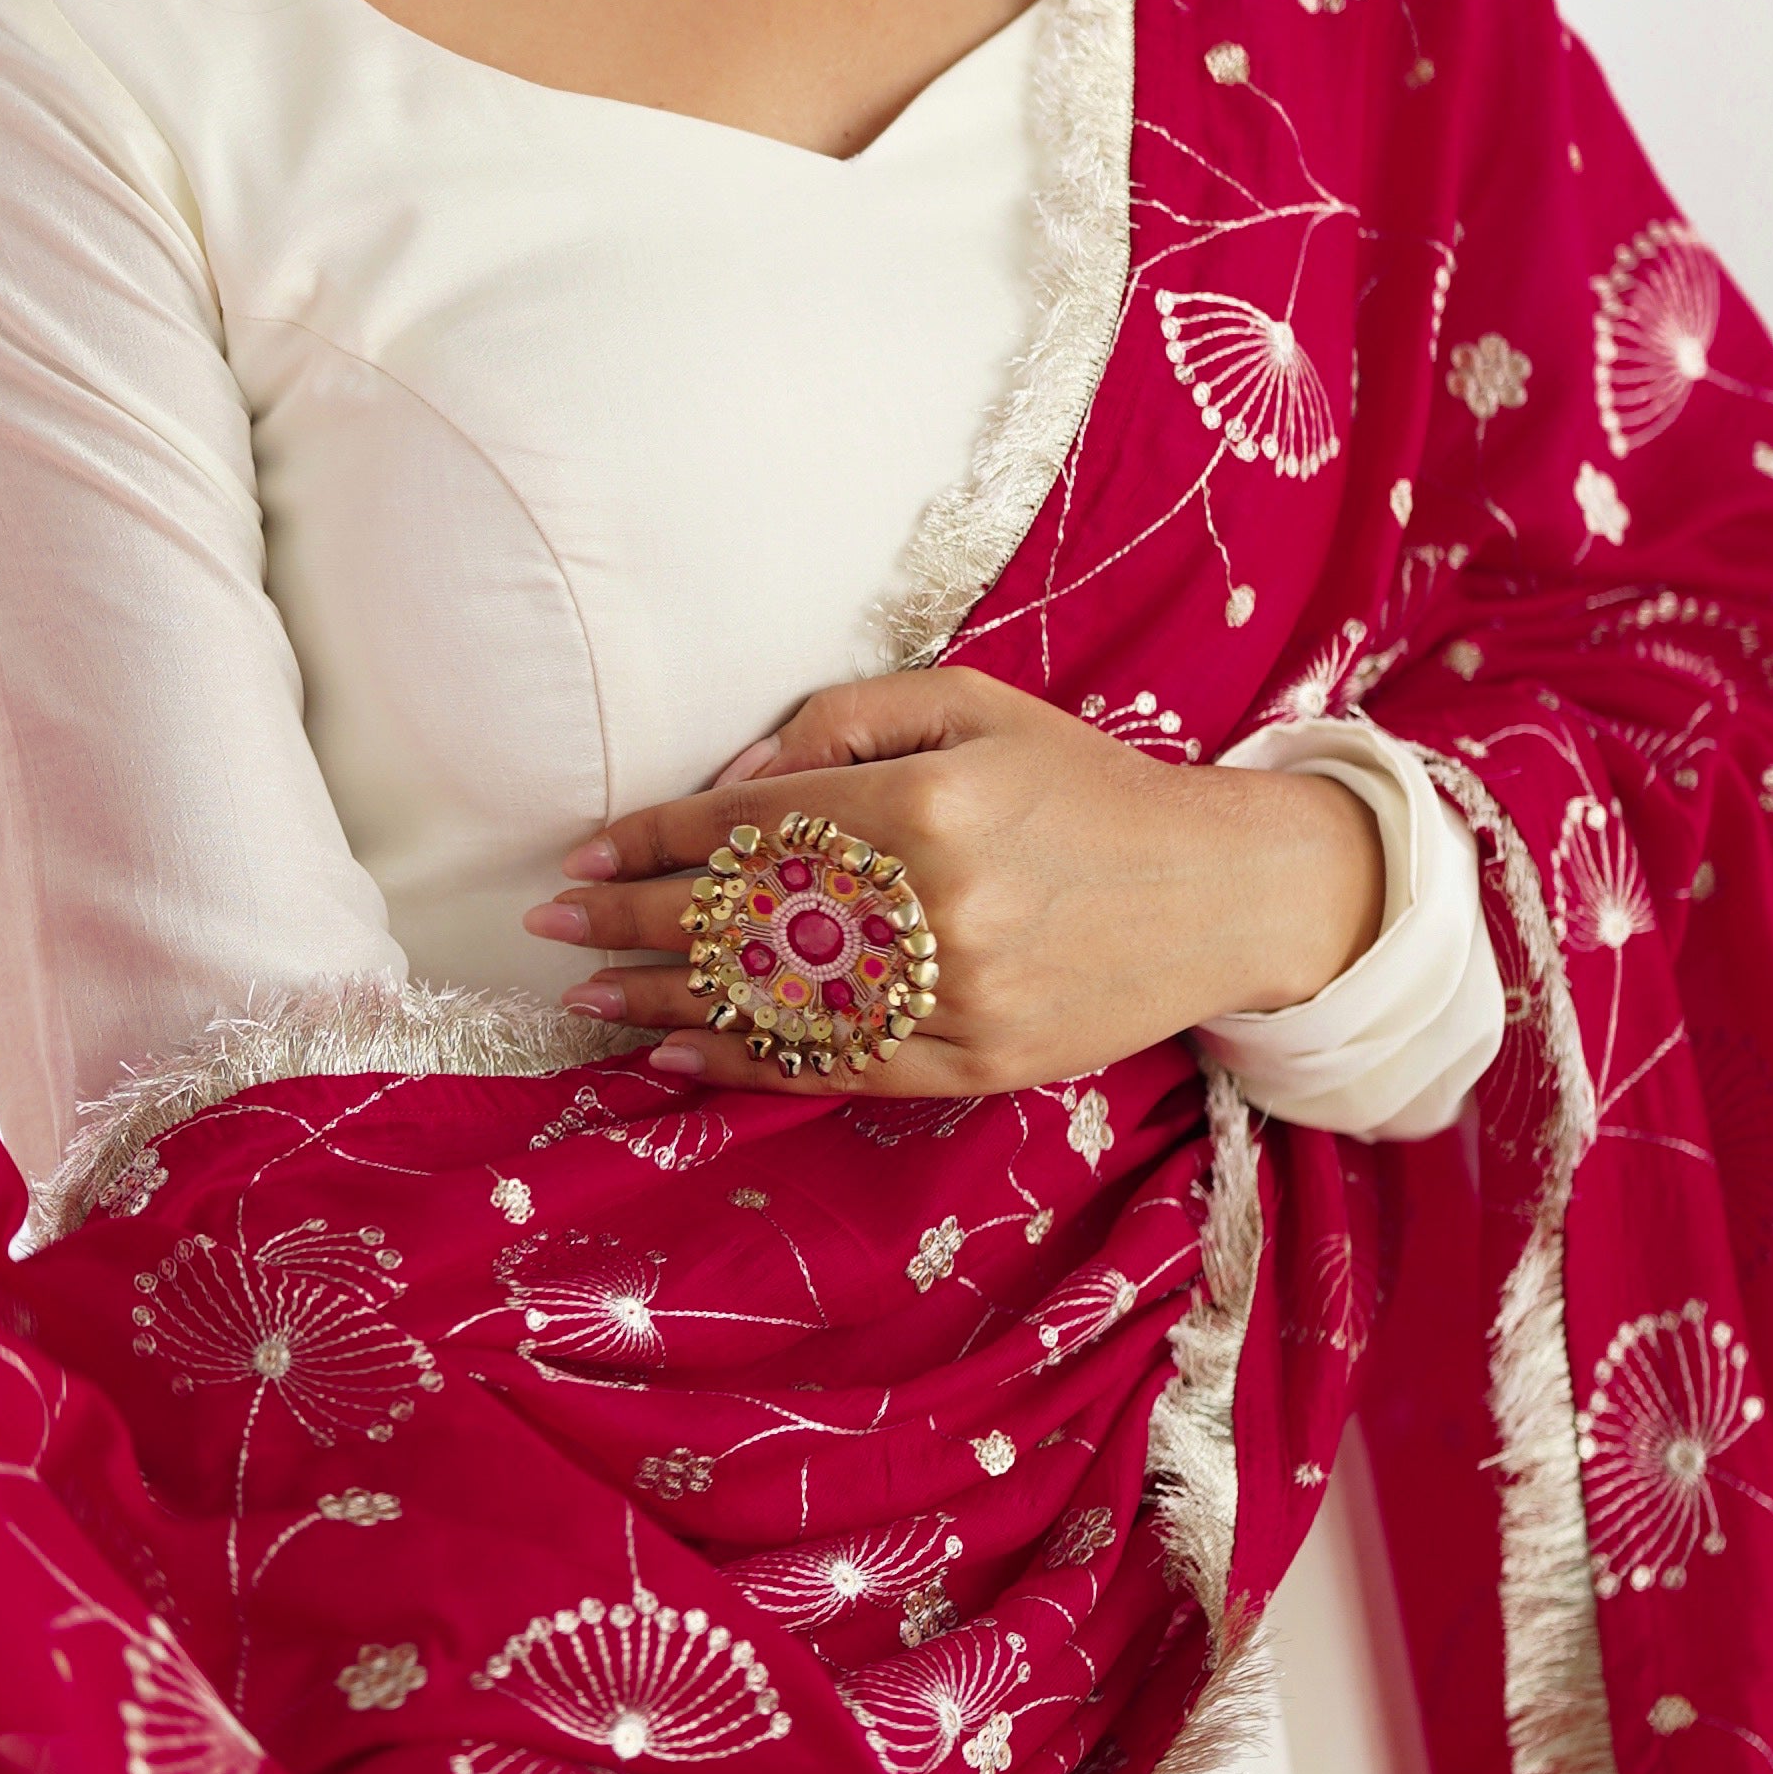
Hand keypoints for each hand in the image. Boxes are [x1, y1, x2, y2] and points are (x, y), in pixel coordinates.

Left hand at [520, 664, 1381, 1098]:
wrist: (1221, 891)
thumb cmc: (1085, 784)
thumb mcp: (975, 705)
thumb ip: (844, 719)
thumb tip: (732, 773)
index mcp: (927, 804)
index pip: (752, 826)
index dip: (655, 841)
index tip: (584, 853)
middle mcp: (933, 906)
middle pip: (744, 919)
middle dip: (632, 920)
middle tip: (551, 922)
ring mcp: (954, 999)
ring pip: (775, 1004)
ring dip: (666, 1001)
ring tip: (587, 992)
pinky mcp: (976, 1066)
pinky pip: (833, 1068)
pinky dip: (745, 1061)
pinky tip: (675, 1051)